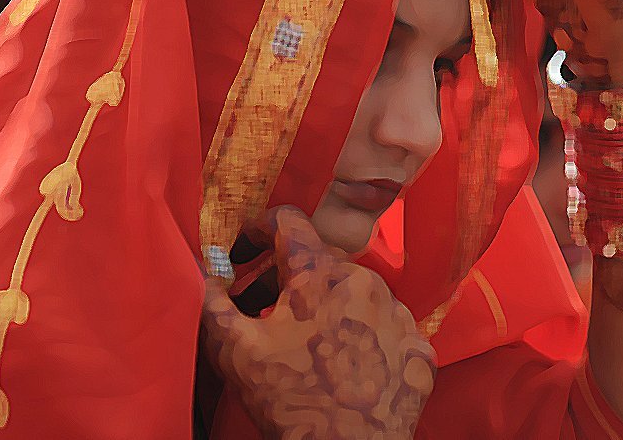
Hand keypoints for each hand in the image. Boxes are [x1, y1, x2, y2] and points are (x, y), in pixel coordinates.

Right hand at [200, 207, 435, 439]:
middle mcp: (366, 281)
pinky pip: (382, 324)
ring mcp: (397, 312)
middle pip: (317, 261)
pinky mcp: (417, 345)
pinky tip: (340, 363)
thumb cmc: (292, 401)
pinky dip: (357, 333)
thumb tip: (204, 269)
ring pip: (352, 292)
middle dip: (282, 279)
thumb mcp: (235, 350)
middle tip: (257, 309)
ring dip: (323, 306)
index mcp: (320, 273)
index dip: (257, 231)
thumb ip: (214, 300)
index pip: (288, 221)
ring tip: (300, 342)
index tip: (241, 254)